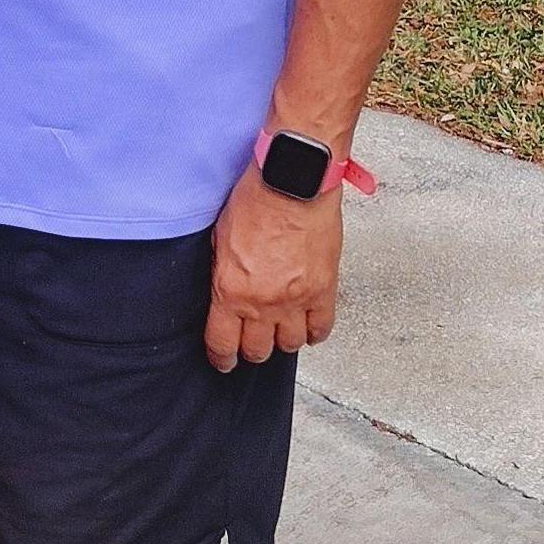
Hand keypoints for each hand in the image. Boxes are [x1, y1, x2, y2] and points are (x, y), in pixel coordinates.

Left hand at [205, 170, 341, 370]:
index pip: (223, 344)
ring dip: (283, 341)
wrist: (293, 182)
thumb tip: (222, 294)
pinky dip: (315, 332)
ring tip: (280, 331)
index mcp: (232, 290)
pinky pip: (322, 327)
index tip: (223, 361)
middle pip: (258, 350)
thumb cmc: (255, 200)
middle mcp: (264, 303)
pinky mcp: (324, 289)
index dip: (221, 358)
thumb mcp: (219, 238)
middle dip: (251, 350)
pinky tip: (308, 328)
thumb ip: (222, 273)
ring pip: (290, 345)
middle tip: (251, 343)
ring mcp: (297, 300)